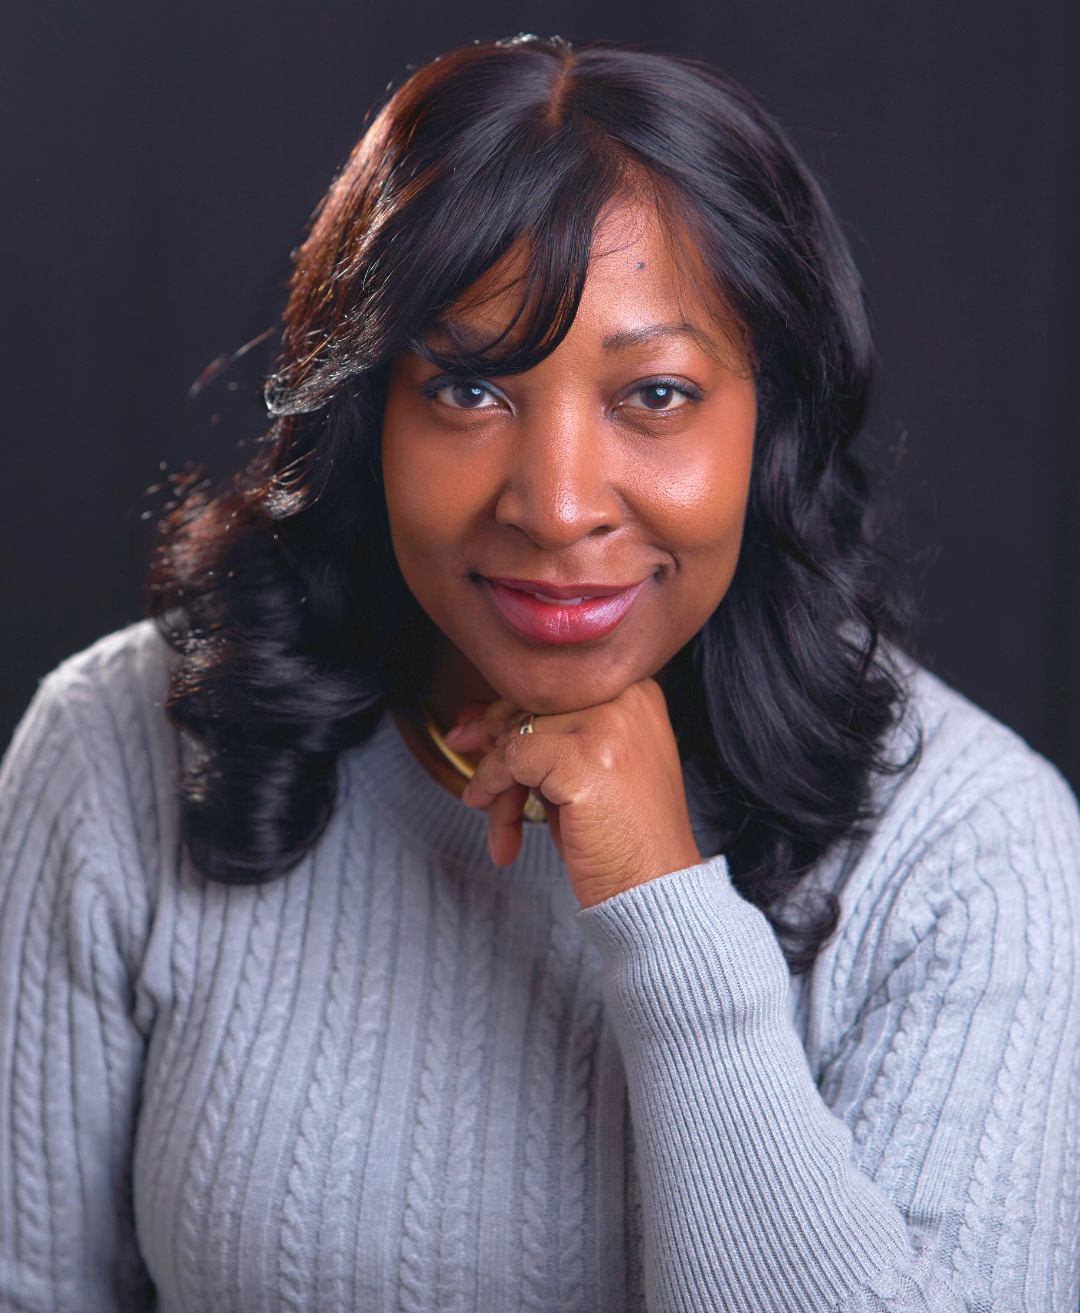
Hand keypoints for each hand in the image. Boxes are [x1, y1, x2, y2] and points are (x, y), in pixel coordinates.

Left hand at [443, 679, 700, 908]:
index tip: (476, 727)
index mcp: (636, 693)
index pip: (554, 685)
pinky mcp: (584, 758)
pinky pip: (512, 760)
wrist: (656, 892)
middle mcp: (627, 698)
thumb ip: (549, 736)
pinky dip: (495, 792)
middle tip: (461, 751)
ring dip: (495, 781)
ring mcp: (608, 726)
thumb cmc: (621, 838)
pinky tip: (503, 834)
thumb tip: (481, 716)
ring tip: (497, 823)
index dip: (508, 706)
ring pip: (517, 734)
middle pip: (532, 703)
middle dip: (489, 734)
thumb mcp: (588, 770)